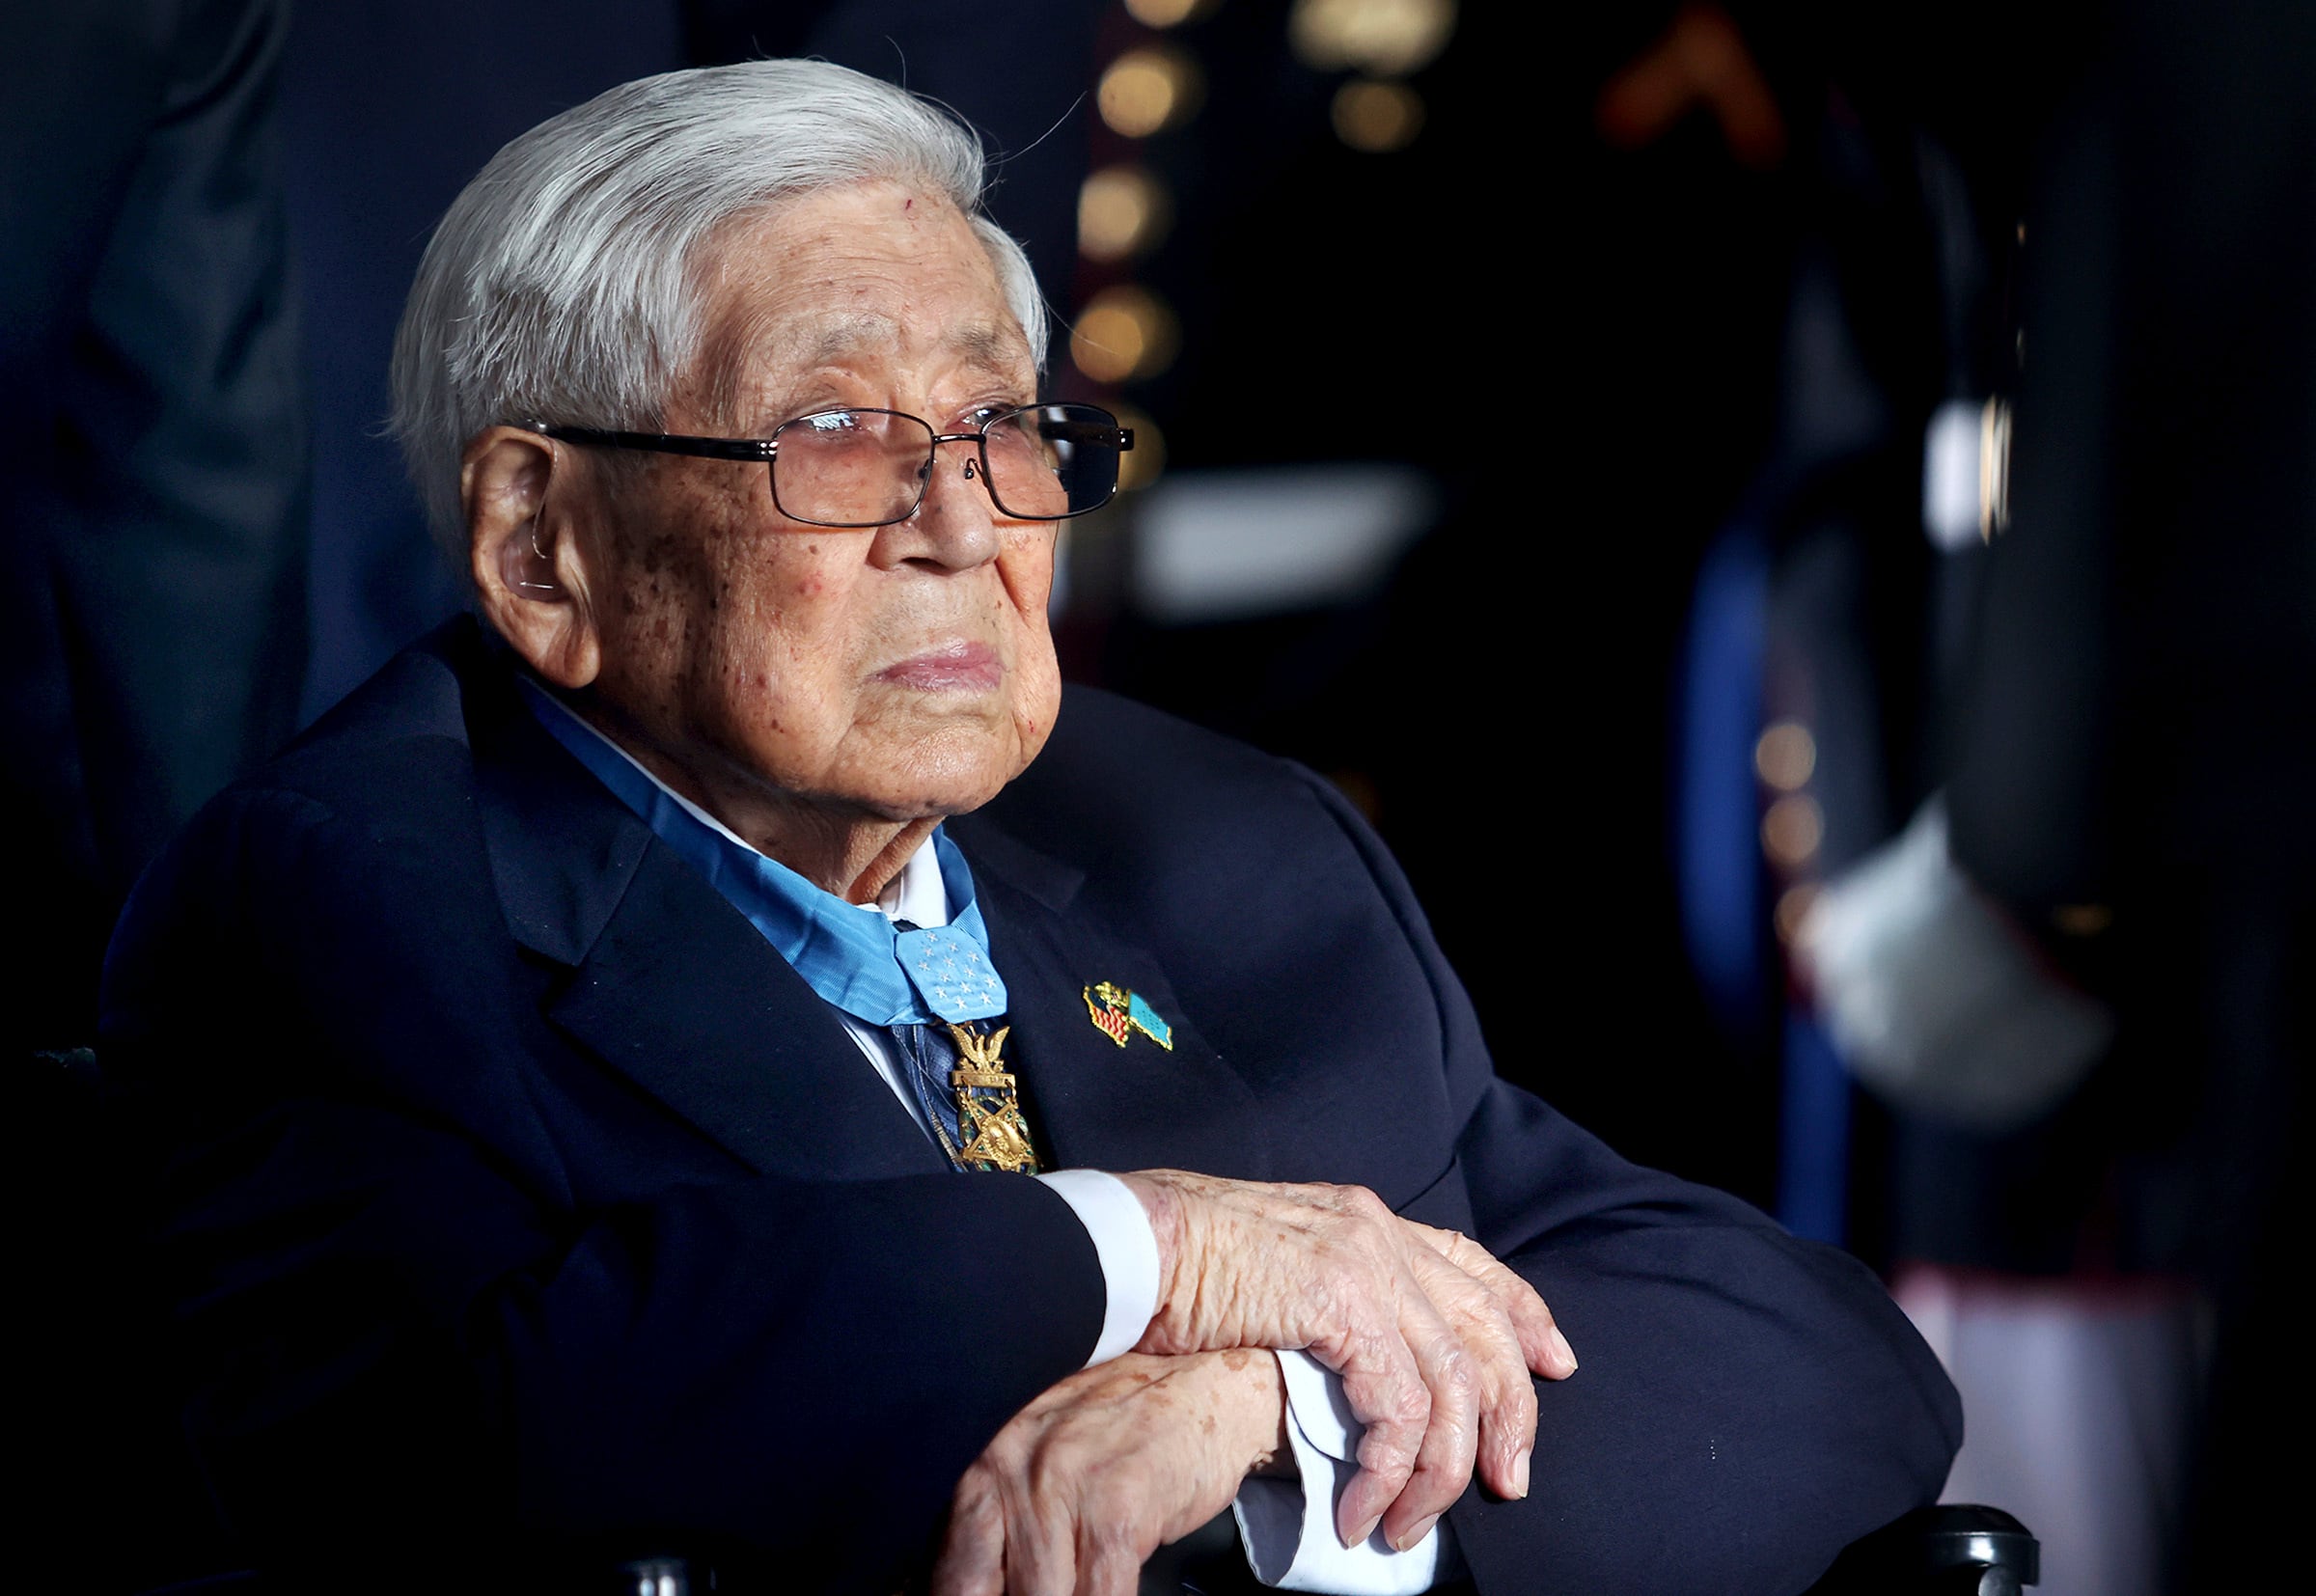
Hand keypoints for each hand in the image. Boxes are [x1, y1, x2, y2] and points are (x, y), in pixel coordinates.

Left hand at [931, 1350, 1286, 1595]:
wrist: (1207, 1389)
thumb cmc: (1126, 1429)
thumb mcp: (1045, 1461)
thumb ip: (1003, 1520)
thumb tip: (956, 1583)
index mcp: (985, 1466)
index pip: (945, 1568)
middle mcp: (1011, 1473)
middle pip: (973, 1588)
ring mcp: (1062, 1490)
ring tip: (1067, 1594)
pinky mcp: (1116, 1512)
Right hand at [1116, 1170, 1576, 1550]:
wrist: (1126, 1244)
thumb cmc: (1178, 1267)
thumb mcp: (1274, 1269)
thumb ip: (1327, 1300)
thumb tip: (1355, 1368)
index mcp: (1364, 1219)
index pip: (1471, 1262)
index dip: (1523, 1316)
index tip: (1553, 1367)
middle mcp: (1377, 1231)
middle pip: (1483, 1327)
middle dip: (1510, 1414)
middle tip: (1508, 1483)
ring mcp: (1364, 1261)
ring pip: (1450, 1382)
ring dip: (1439, 1471)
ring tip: (1407, 1526)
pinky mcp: (1341, 1304)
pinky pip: (1397, 1408)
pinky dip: (1389, 1471)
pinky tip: (1363, 1509)